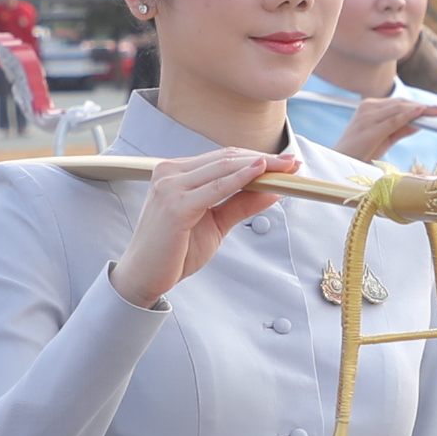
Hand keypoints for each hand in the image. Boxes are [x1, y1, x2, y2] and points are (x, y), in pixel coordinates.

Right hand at [112, 147, 295, 307]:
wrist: (144, 277)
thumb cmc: (174, 252)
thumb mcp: (216, 224)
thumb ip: (241, 204)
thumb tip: (272, 189)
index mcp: (176, 173)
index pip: (223, 158)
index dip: (256, 158)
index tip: (285, 162)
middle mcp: (169, 173)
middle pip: (225, 158)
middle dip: (263, 160)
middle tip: (292, 163)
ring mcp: (170, 187)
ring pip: (223, 168)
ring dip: (259, 167)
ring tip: (285, 168)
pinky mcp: (175, 205)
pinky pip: (215, 187)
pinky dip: (240, 179)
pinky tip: (259, 174)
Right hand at [336, 91, 433, 162]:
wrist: (339, 163)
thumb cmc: (360, 152)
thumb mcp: (384, 138)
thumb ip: (400, 129)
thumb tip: (418, 123)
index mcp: (370, 107)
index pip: (400, 103)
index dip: (419, 105)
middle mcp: (368, 108)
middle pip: (402, 104)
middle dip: (424, 107)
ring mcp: (367, 117)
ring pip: (399, 109)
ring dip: (421, 110)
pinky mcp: (369, 129)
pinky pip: (393, 120)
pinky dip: (408, 115)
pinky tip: (421, 113)